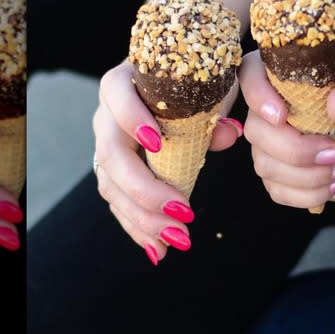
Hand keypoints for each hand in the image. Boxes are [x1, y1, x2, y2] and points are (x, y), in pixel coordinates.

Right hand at [93, 60, 241, 264]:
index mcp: (123, 83)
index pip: (116, 93)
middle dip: (145, 190)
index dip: (132, 118)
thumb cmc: (189, 83)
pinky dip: (138, 229)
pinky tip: (158, 250)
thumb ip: (214, 108)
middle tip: (184, 213)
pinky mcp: (112, 175)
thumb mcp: (205, 88)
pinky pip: (118, 204)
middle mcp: (106, 116)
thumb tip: (229, 135)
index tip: (157, 143)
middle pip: (111, 155)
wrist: (171, 89)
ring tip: (177, 239)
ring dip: (143, 218)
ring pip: (111, 187)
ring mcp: (105, 147)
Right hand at [239, 51, 334, 237]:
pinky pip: (277, 190)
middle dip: (294, 150)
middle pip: (256, 128)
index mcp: (300, 79)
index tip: (281, 115)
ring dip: (307, 176)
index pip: (252, 73)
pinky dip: (308, 193)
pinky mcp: (283, 175)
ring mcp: (278, 144)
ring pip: (265, 164)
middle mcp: (282, 108)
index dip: (256, 93)